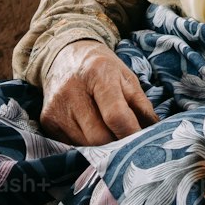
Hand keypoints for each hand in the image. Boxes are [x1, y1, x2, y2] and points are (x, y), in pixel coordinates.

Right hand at [39, 39, 157, 145]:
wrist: (65, 55)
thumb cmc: (103, 68)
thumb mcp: (127, 78)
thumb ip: (143, 106)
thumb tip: (157, 134)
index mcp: (98, 73)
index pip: (116, 115)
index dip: (131, 134)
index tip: (142, 144)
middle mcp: (72, 90)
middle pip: (99, 137)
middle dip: (116, 145)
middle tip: (127, 145)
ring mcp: (57, 107)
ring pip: (85, 145)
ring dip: (101, 148)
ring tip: (110, 138)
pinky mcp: (47, 120)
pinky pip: (70, 145)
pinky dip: (85, 146)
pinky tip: (91, 134)